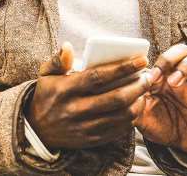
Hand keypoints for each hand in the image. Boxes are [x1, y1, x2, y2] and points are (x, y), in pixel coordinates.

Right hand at [25, 42, 149, 149]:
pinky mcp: (91, 140)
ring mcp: (84, 127)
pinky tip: (136, 106)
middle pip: (115, 98)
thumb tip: (68, 45)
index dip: (122, 68)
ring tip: (145, 91)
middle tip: (148, 76)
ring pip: (120, 115)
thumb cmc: (46, 96)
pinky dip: (131, 118)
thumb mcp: (45, 75)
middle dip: (137, 86)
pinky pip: (118, 130)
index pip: (98, 77)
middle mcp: (75, 109)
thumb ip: (58, 60)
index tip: (141, 60)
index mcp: (65, 90)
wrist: (37, 130)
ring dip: (138, 102)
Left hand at [133, 43, 186, 154]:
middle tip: (161, 78)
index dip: (151, 63)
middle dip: (170, 58)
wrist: (181, 145)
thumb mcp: (141, 117)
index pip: (158, 56)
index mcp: (161, 77)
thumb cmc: (159, 125)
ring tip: (176, 82)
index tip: (147, 80)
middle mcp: (179, 76)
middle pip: (180, 49)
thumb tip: (121, 94)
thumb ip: (131, 105)